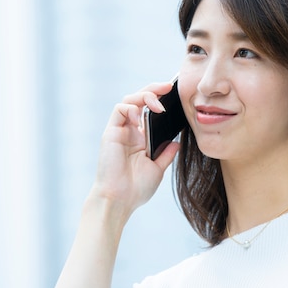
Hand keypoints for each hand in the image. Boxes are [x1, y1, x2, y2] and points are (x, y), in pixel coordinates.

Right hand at [91, 82, 180, 218]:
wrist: (119, 201)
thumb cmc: (136, 189)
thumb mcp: (158, 170)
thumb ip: (166, 154)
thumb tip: (177, 142)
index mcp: (140, 138)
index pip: (150, 110)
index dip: (161, 99)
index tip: (177, 95)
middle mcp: (129, 131)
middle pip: (140, 100)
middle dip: (154, 89)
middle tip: (169, 86)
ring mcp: (120, 130)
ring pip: (130, 100)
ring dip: (145, 95)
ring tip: (159, 102)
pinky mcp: (111, 132)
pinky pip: (119, 109)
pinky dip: (131, 107)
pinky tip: (141, 114)